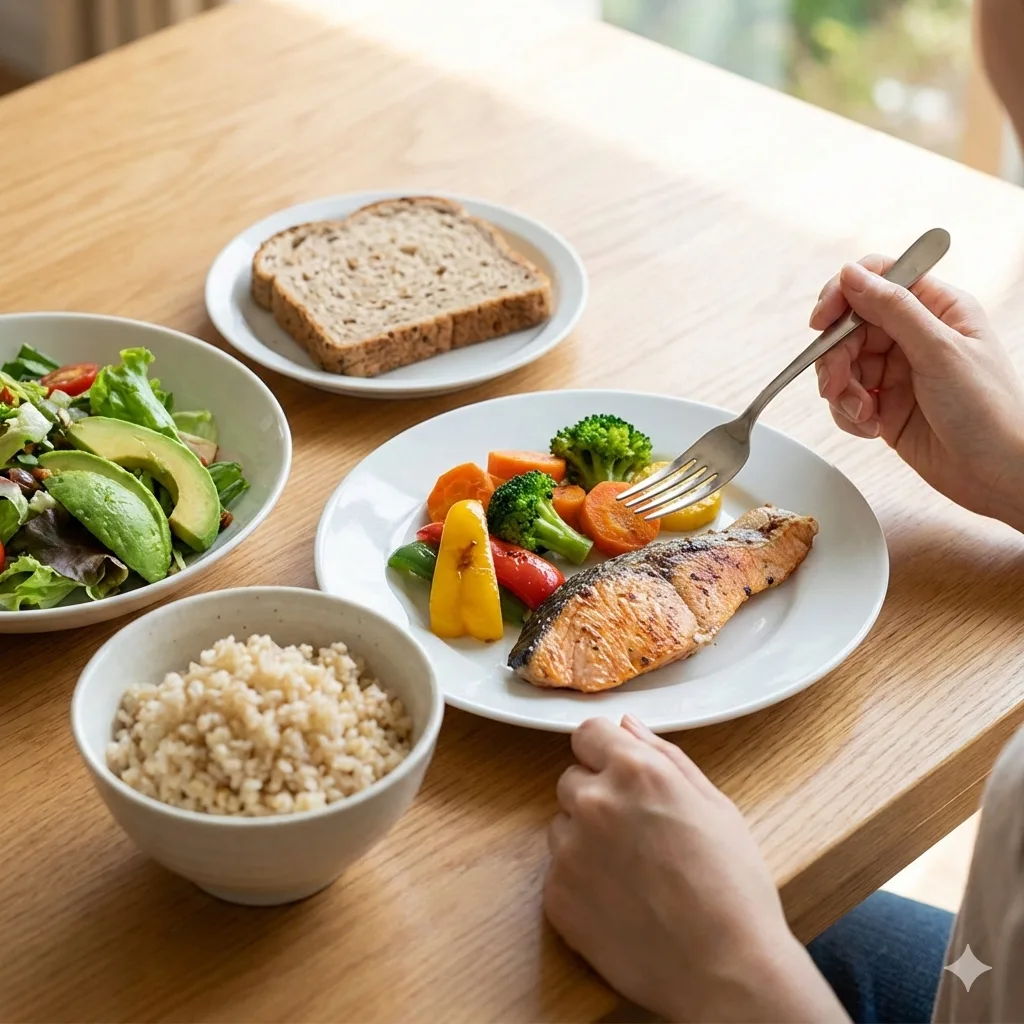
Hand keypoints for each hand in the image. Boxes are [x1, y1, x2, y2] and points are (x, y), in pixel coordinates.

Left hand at [544, 716, 845, 1021]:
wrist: (725, 970)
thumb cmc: (732, 887)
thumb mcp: (714, 805)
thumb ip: (663, 755)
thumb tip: (627, 726)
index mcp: (635, 771)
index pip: (588, 733)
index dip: (605, 752)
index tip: (620, 772)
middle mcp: (594, 802)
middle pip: (573, 780)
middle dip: (598, 797)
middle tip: (639, 834)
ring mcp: (568, 850)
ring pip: (563, 827)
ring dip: (586, 840)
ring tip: (634, 874)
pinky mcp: (556, 895)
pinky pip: (558, 873)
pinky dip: (581, 883)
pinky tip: (621, 902)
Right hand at [812, 259, 1023, 529]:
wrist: (998, 475)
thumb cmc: (989, 412)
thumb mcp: (939, 351)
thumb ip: (893, 309)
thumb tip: (852, 274)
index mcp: (937, 309)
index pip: (878, 280)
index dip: (843, 295)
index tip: (822, 322)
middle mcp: (914, 336)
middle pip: (850, 327)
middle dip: (835, 357)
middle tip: (835, 384)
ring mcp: (897, 371)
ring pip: (841, 365)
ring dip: (841, 391)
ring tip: (862, 413)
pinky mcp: (884, 405)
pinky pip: (845, 399)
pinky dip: (848, 414)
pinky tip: (871, 427)